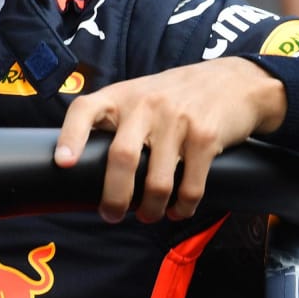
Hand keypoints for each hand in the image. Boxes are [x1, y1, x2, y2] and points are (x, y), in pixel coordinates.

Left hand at [53, 58, 285, 223]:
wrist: (235, 82)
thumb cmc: (175, 96)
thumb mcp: (139, 95)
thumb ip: (115, 121)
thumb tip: (85, 168)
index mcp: (121, 96)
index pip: (85, 111)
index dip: (70, 137)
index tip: (63, 164)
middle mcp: (146, 105)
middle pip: (122, 159)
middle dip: (114, 197)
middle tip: (111, 215)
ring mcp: (177, 120)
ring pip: (157, 182)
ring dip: (150, 209)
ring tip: (148, 215)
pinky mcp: (206, 137)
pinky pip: (190, 186)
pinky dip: (183, 208)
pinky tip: (177, 211)